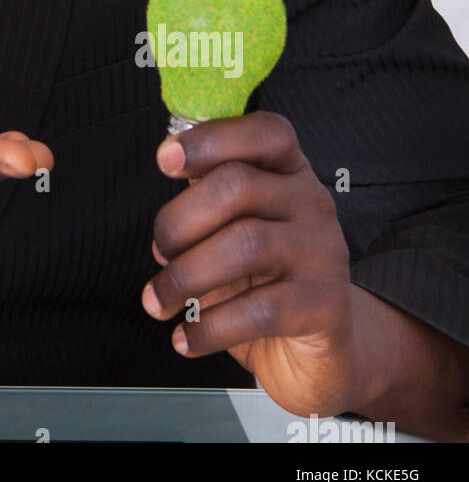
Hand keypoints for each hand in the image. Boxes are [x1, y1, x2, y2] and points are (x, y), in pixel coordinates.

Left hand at [141, 111, 363, 418]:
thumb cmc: (263, 277)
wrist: (320, 348)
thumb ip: (206, 203)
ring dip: (184, 276)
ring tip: (157, 301)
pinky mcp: (325, 306)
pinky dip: (207, 328)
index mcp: (288, 172)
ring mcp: (324, 252)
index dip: (210, 139)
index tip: (164, 160)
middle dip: (179, 220)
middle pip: (237, 185)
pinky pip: (257, 311)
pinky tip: (184, 338)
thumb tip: (164, 216)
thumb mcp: (235, 228)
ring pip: (245, 244)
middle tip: (159, 252)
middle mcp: (312, 203)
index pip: (264, 133)